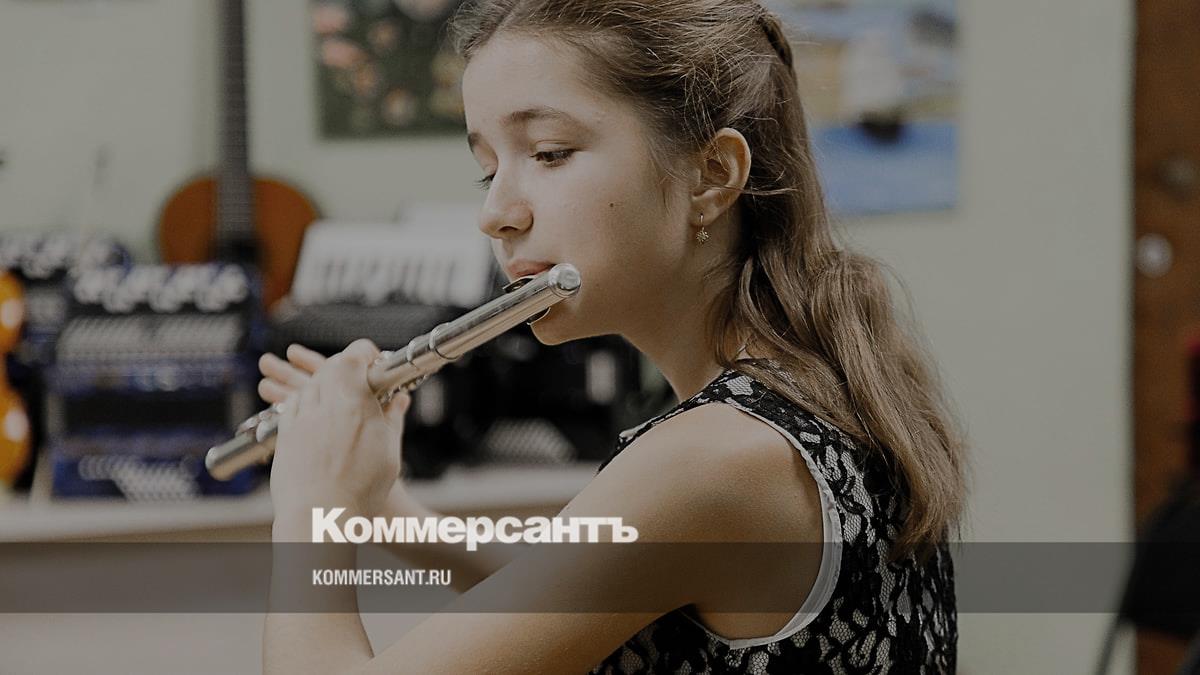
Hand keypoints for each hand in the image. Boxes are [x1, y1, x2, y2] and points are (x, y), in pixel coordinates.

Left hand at [268, 340, 410, 522]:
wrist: (321, 518)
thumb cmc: (359, 492)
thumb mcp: (388, 454)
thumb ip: (391, 421)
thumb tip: (399, 401)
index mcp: (356, 405)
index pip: (354, 357)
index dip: (363, 352)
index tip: (372, 358)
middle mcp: (326, 406)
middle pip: (329, 368)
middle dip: (343, 366)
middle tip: (355, 374)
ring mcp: (302, 419)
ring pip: (309, 384)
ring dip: (319, 381)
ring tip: (332, 391)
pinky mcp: (285, 435)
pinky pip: (291, 405)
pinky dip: (301, 401)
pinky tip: (309, 409)